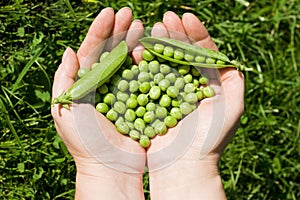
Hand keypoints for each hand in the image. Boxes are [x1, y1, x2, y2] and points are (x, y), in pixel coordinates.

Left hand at [51, 7, 145, 199]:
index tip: (110, 12)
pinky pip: (145, 78)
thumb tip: (68, 50)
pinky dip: (149, 63)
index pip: (92, 50)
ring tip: (143, 26)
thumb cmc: (86, 142)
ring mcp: (124, 91)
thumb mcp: (66, 110)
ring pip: (130, 61)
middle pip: (112, 52)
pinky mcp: (141, 100)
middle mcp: (105, 84)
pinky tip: (153, 50)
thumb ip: (65, 80)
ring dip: (136, 42)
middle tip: (131, 14)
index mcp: (86, 83)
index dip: (100, 30)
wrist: (111, 167)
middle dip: (120, 31)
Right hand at [146, 11, 243, 198]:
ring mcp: (168, 93)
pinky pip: (147, 78)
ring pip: (163, 63)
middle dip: (175, 34)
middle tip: (165, 18)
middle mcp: (188, 86)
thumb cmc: (209, 139)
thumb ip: (233, 80)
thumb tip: (225, 55)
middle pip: (181, 54)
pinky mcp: (151, 101)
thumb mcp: (231, 107)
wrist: (182, 167)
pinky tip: (139, 50)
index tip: (186, 17)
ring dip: (158, 45)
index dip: (195, 33)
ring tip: (153, 28)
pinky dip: (144, 63)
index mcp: (207, 85)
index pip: (202, 53)